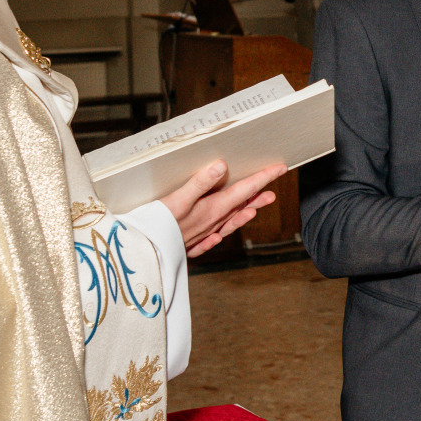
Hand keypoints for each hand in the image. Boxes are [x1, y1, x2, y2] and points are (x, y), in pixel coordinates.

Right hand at [160, 161, 285, 256]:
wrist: (141, 255)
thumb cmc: (157, 226)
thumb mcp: (178, 199)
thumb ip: (200, 182)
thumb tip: (222, 166)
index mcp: (212, 210)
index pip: (243, 191)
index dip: (262, 179)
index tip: (279, 169)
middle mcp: (211, 224)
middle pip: (238, 208)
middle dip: (256, 198)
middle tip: (273, 192)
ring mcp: (201, 236)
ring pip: (227, 223)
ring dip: (242, 215)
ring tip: (254, 210)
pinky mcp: (187, 245)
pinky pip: (210, 240)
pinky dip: (218, 234)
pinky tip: (218, 235)